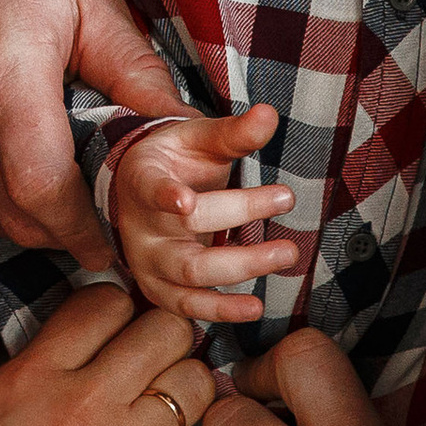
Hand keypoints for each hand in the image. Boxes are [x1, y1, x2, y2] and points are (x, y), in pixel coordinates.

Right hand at [0, 0, 182, 270]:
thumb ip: (134, 69)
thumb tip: (184, 128)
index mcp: (3, 71)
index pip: (42, 188)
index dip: (82, 228)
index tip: (116, 244)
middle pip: (14, 213)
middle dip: (64, 230)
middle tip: (102, 221)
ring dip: (28, 212)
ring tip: (64, 184)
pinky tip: (17, 151)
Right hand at [0, 290, 216, 425]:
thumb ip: (27, 382)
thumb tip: (67, 360)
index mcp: (26, 375)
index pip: (102, 301)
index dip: (119, 311)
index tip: (121, 329)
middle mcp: (78, 401)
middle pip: (163, 328)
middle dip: (168, 339)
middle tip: (162, 363)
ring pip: (193, 385)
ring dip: (188, 394)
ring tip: (172, 415)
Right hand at [110, 106, 297, 324]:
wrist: (143, 195)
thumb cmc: (175, 162)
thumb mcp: (198, 139)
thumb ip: (234, 133)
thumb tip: (269, 115)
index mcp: (142, 178)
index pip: (151, 186)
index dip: (165, 194)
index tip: (185, 200)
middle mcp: (139, 224)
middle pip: (188, 227)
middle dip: (238, 213)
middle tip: (286, 197)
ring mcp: (147, 262)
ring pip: (191, 272)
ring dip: (243, 265)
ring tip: (285, 253)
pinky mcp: (159, 290)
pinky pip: (188, 306)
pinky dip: (221, 311)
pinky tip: (254, 308)